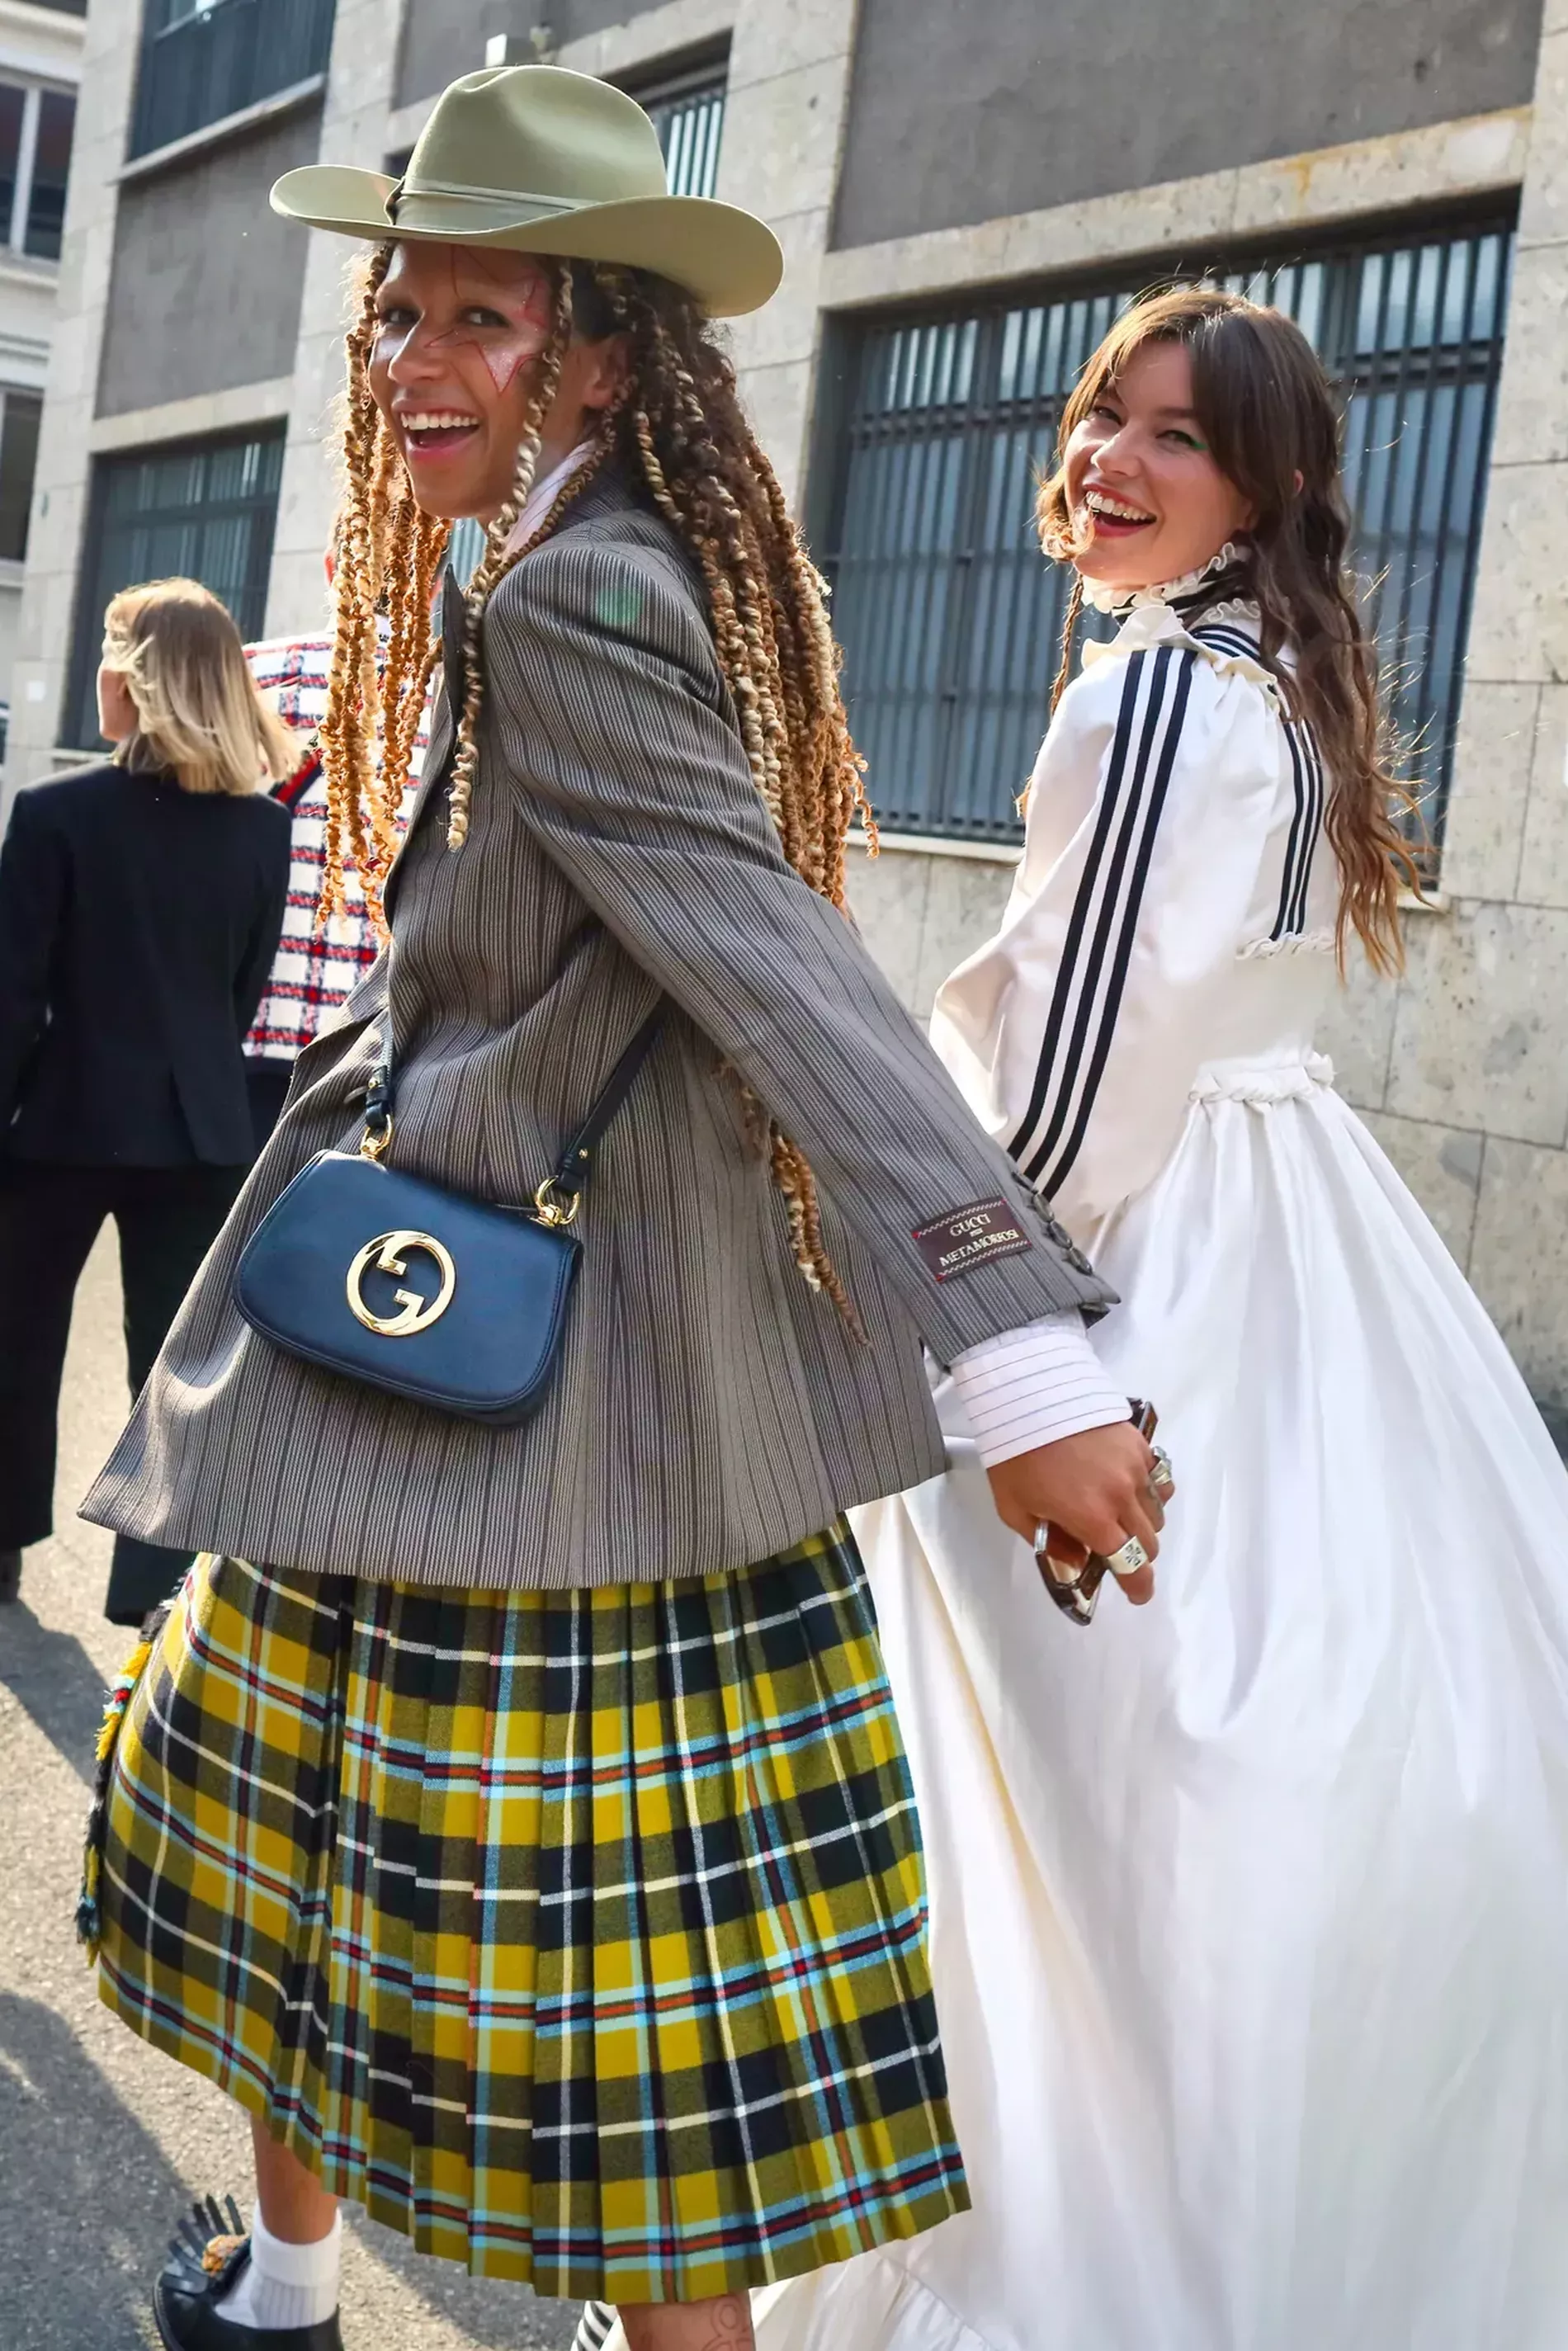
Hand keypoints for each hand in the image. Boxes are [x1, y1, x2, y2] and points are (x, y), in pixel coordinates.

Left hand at [986, 1422, 1167, 1605]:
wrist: (1028, 1394)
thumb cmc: (1015, 1454)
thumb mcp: (1016, 1509)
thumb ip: (1050, 1543)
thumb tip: (1079, 1561)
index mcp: (1092, 1517)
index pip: (1130, 1564)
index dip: (1138, 1586)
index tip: (1137, 1593)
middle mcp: (1122, 1495)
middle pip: (1149, 1543)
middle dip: (1135, 1555)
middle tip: (1114, 1549)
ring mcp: (1135, 1468)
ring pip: (1158, 1513)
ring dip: (1143, 1524)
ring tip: (1119, 1516)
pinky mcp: (1140, 1444)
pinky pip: (1159, 1480)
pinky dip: (1151, 1492)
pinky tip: (1131, 1488)